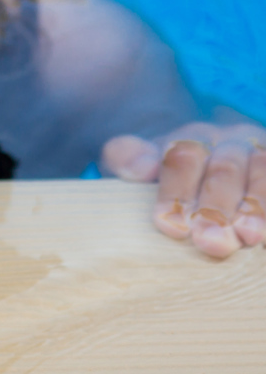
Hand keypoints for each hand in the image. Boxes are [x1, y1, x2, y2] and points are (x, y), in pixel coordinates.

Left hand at [102, 122, 265, 257]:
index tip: (170, 226)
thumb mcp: (144, 161)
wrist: (212, 158)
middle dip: (216, 208)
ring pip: (260, 171)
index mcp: (189, 138)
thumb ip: (128, 157)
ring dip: (256, 207)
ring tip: (249, 237)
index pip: (180, 159)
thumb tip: (141, 168)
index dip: (176, 194)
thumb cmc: (172, 174)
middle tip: (210, 242)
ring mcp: (258, 153)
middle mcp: (228, 141)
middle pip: (223, 170)